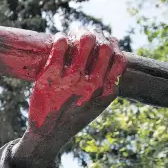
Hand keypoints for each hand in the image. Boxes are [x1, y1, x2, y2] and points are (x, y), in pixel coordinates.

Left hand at [28, 27, 126, 143]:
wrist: (48, 135)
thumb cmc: (72, 117)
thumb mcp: (97, 106)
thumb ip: (107, 85)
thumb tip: (113, 56)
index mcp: (106, 91)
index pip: (119, 57)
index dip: (112, 44)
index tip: (103, 40)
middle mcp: (92, 85)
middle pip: (104, 46)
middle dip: (98, 34)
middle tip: (87, 33)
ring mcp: (70, 81)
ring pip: (85, 42)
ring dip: (81, 32)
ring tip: (75, 32)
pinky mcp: (49, 77)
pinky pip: (59, 47)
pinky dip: (61, 38)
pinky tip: (59, 39)